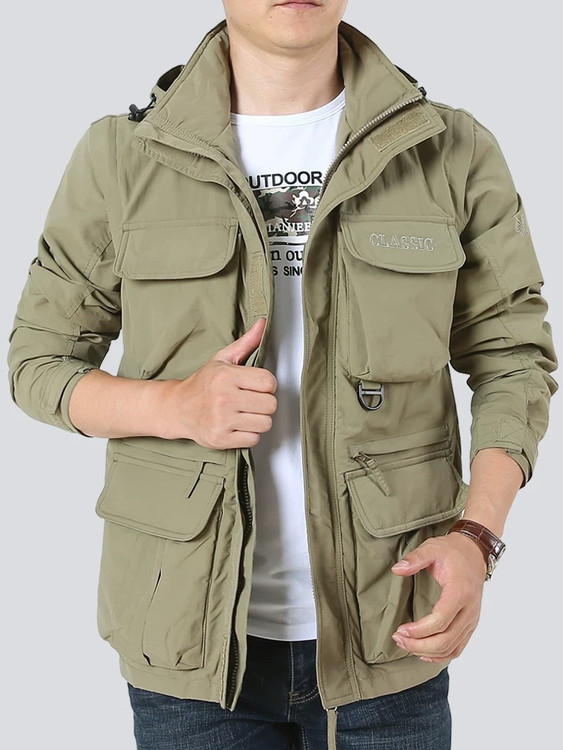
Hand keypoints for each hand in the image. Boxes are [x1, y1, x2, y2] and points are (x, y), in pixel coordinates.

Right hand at [159, 317, 277, 447]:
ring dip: (258, 420)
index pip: (269, 382)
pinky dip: (249, 434)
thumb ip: (246, 343)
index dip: (267, 385)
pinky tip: (238, 425)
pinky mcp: (221, 439)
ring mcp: (222, 420)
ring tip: (245, 413)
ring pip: (265, 423)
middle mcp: (224, 398)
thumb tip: (263, 324)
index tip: (256, 386)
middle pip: (270, 405)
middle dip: (264, 403)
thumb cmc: (202, 384)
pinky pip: (254, 439)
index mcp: (226, 376)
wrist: (177, 408)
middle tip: (251, 400)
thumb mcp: (222, 359)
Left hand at [390, 531, 487, 661]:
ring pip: (451, 648)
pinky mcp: (470, 625)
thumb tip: (397, 569)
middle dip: (419, 645)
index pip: (441, 620)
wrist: (473, 553)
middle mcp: (469, 610)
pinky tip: (424, 654)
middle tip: (398, 639)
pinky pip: (458, 648)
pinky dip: (441, 655)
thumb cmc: (452, 552)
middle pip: (446, 640)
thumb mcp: (431, 549)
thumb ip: (414, 559)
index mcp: (460, 592)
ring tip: (405, 644)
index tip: (401, 630)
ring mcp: (471, 620)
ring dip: (427, 651)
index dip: (419, 630)